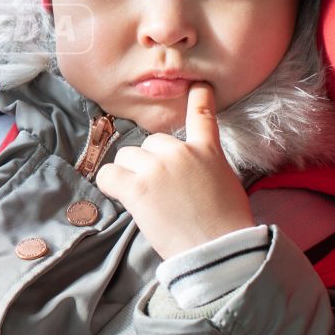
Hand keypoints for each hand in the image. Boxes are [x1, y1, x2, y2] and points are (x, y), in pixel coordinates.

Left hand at [94, 85, 254, 260]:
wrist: (218, 250)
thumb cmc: (226, 225)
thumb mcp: (225, 184)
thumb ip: (205, 167)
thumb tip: (188, 174)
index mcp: (207, 151)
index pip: (202, 115)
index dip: (199, 97)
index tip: (198, 85)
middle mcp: (180, 152)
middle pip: (150, 143)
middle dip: (150, 162)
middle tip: (161, 191)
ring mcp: (157, 168)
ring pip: (127, 157)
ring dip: (130, 174)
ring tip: (146, 199)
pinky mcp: (137, 188)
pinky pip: (109, 175)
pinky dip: (111, 185)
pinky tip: (122, 197)